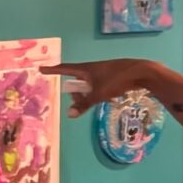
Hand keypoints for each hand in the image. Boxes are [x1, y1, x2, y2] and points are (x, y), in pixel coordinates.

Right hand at [42, 57, 168, 117]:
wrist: (140, 72)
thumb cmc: (117, 80)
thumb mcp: (98, 94)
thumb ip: (84, 104)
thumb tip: (69, 114)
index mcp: (85, 69)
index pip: (64, 69)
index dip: (53, 70)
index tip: (41, 69)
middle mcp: (92, 69)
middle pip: (76, 82)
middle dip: (77, 93)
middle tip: (81, 103)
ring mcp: (102, 72)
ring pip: (89, 85)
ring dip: (90, 95)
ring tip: (103, 99)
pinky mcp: (111, 76)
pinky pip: (99, 86)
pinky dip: (100, 93)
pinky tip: (111, 98)